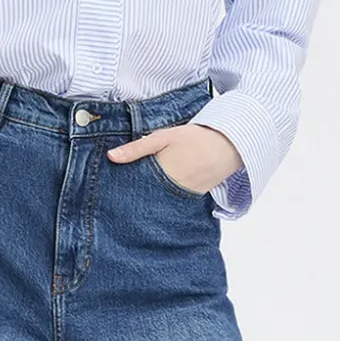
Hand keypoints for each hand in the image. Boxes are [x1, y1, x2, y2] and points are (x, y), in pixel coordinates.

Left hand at [106, 121, 242, 193]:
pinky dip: (165, 200)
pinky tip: (157, 197)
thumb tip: (111, 156)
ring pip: (160, 203)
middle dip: (134, 200)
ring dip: (149, 201)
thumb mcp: (163, 137)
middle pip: (146, 199)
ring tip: (135, 201)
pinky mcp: (193, 199)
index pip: (135, 188)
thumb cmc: (195, 138)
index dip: (122, 190)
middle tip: (119, 200)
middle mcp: (172, 189)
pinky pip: (174, 203)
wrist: (229, 145)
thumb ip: (137, 148)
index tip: (110, 193)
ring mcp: (184, 197)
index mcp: (162, 174)